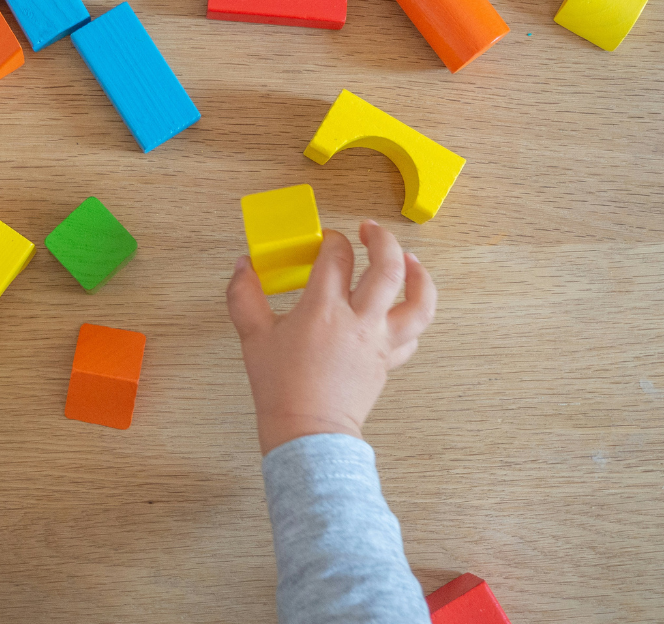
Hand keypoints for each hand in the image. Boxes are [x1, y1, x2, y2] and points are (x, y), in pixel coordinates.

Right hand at [227, 220, 436, 453]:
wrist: (307, 432)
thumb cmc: (281, 389)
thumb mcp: (253, 338)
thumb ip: (244, 296)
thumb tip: (244, 267)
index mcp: (323, 310)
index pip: (337, 257)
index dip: (331, 240)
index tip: (324, 241)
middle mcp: (359, 321)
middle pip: (388, 267)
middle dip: (382, 240)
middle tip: (370, 230)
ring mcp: (380, 342)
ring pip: (419, 301)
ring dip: (419, 275)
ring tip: (410, 261)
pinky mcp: (388, 362)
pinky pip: (413, 335)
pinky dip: (412, 317)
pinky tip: (402, 308)